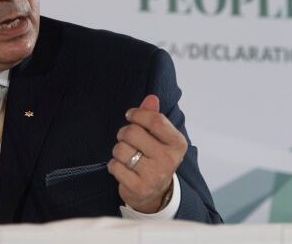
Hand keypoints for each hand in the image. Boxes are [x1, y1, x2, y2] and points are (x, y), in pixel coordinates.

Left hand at [107, 94, 186, 213]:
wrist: (156, 193)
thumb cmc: (156, 158)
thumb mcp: (159, 137)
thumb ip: (154, 116)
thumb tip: (151, 98)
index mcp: (177, 143)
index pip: (155, 120)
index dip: (138, 114)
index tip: (130, 115)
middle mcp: (169, 159)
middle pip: (133, 133)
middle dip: (124, 133)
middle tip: (127, 139)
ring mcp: (154, 175)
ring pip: (121, 149)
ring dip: (118, 150)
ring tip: (126, 156)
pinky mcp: (139, 187)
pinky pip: (115, 166)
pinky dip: (114, 165)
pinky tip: (123, 169)